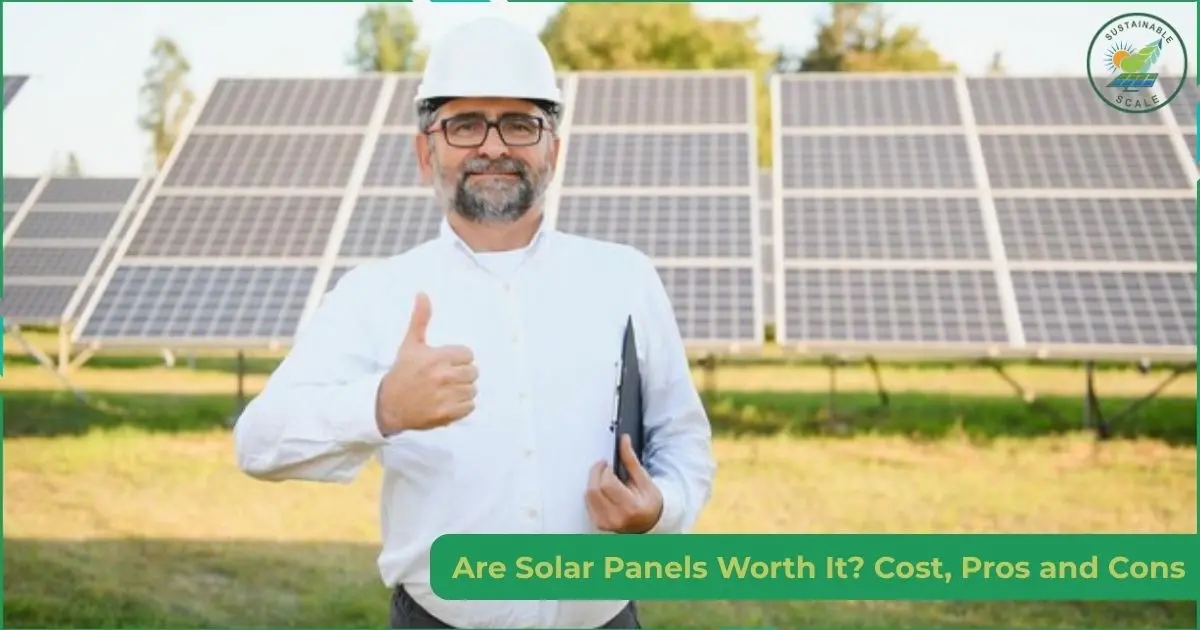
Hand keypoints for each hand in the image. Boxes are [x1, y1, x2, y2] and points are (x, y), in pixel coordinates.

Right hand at [376, 292, 477, 434]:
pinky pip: (470, 407)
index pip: (468, 354)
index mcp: (436, 357)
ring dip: (463, 390)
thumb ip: (420, 319)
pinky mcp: (446, 414)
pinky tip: (448, 402)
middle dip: (462, 374)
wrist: (388, 404)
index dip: (459, 358)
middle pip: (473, 372)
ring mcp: (444, 396)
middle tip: (447, 377)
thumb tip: (423, 293)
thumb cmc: (402, 372)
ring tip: (447, 390)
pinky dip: (462, 406)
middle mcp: (442, 376)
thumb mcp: (410, 344)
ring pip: (472, 390)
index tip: (445, 363)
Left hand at [585, 434, 662, 533]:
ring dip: (593, 482)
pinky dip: (592, 492)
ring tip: (605, 478)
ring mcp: (606, 523)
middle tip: (604, 467)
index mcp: (631, 507)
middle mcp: (617, 518)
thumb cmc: (648, 502)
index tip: (609, 464)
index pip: (607, 484)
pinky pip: (587, 502)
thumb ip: (630, 459)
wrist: (649, 522)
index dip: (605, 470)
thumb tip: (624, 440)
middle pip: (594, 490)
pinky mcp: (599, 524)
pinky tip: (602, 489)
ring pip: (588, 495)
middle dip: (596, 473)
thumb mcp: (644, 479)